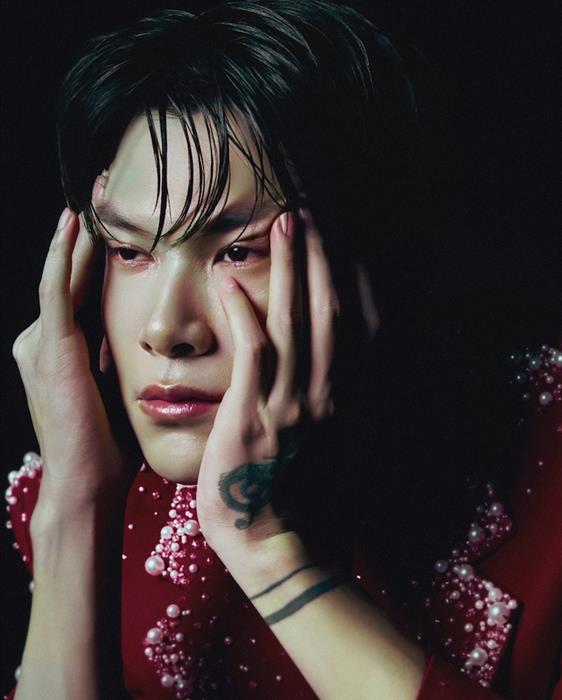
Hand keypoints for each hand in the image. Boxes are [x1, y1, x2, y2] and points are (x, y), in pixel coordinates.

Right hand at [12, 209, 128, 531]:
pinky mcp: (49, 348)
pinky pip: (57, 291)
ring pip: (64, 277)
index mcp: (66, 349)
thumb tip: (148, 340)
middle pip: (73, 276)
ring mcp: (40, 342)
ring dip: (78, 235)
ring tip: (92, 193)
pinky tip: (74, 224)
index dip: (100, 255)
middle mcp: (45, 339)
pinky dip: (65, 257)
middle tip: (105, 190)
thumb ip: (120, 359)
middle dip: (88, 234)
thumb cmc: (112, 447)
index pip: (85, 290)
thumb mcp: (118, 391)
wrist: (88, 485)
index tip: (122, 221)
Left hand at [196, 208, 338, 565]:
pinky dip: (245, 315)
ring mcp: (292, 404)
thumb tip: (324, 365)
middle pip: (331, 310)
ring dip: (292, 269)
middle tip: (312, 212)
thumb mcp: (325, 442)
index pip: (356, 324)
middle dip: (323, 257)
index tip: (343, 240)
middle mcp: (326, 393)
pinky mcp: (254, 417)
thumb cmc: (296, 495)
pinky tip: (231, 283)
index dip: (352, 277)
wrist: (279, 547)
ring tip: (286, 224)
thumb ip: (326, 399)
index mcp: (343, 398)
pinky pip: (253, 355)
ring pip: (299, 322)